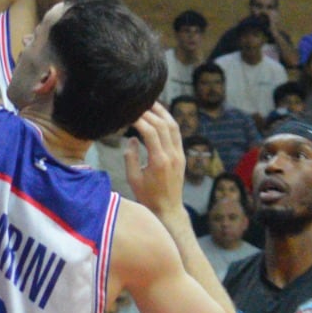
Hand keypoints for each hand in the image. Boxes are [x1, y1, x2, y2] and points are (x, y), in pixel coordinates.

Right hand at [124, 104, 186, 220]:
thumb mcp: (133, 178)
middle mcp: (172, 155)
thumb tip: (132, 138)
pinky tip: (161, 117)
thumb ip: (131, 156)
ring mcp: (179, 154)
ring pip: (173, 126)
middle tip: (138, 104)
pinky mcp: (182, 156)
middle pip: (162, 125)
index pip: (150, 132)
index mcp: (159, 161)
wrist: (168, 208)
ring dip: (162, 113)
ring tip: (151, 103)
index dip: (139, 120)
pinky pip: (177, 134)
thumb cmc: (147, 196)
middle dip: (150, 112)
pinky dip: (169, 122)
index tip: (129, 114)